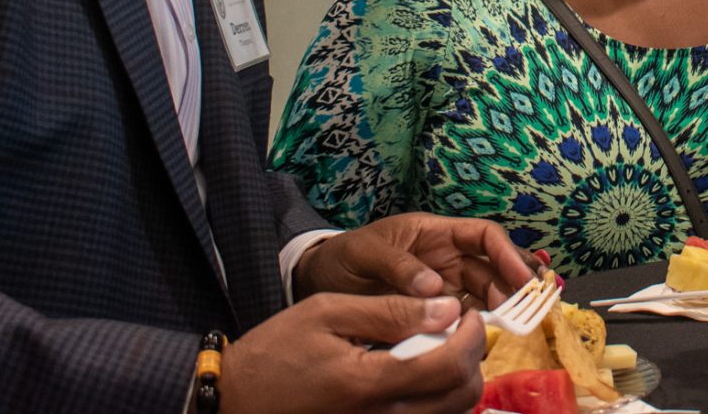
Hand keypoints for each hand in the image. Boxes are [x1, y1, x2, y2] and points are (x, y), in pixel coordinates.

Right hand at [218, 293, 484, 413]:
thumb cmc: (275, 353)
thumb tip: (447, 307)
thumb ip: (390, 310)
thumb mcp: (327, 313)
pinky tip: (416, 374)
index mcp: (370, 383)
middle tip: (456, 328)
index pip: (450, 365)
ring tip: (436, 347)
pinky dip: (435, 399)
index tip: (467, 313)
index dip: (472, 335)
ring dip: (456, 379)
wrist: (236, 401)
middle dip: (471, 357)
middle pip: (462, 396)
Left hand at [295, 212, 533, 306]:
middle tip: (526, 312)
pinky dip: (476, 329)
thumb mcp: (365, 252)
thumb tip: (434, 287)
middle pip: (492, 269)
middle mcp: (446, 260)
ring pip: (483, 296)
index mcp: (434, 234)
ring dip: (501, 309)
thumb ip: (399, 265)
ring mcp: (442, 288)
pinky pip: (462, 320)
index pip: (483, 236)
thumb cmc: (343, 258)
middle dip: (513, 286)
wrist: (316, 283)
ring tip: (513, 326)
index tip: (521, 278)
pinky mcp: (432, 314)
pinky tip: (482, 340)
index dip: (507, 253)